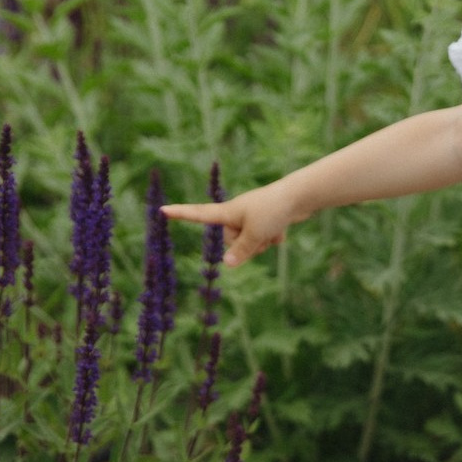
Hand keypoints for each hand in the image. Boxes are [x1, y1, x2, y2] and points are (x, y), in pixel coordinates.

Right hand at [161, 181, 301, 266]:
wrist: (300, 197)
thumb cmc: (273, 211)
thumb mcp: (254, 235)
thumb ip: (240, 251)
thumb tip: (226, 265)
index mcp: (227, 212)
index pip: (199, 214)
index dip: (181, 214)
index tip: (162, 210)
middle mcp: (236, 214)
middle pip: (230, 240)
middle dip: (246, 244)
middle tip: (260, 235)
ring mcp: (251, 217)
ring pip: (249, 243)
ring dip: (261, 243)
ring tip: (273, 231)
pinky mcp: (265, 220)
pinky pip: (264, 238)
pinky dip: (273, 238)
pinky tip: (282, 231)